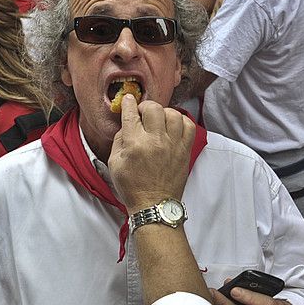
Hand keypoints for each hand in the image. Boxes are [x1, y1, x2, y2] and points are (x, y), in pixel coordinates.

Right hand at [108, 95, 194, 211]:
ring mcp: (173, 145)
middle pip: (153, 108)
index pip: (131, 114)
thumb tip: (127, 123)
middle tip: (142, 114)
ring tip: (159, 120)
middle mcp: (155, 141)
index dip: (129, 103)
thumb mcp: (114, 163)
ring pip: (173, 114)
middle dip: (145, 106)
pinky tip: (173, 127)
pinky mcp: (184, 151)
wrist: (154, 205)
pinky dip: (181, 122)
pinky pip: (188, 126)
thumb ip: (119, 140)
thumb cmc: (132, 187)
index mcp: (135, 144)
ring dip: (164, 113)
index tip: (129, 99)